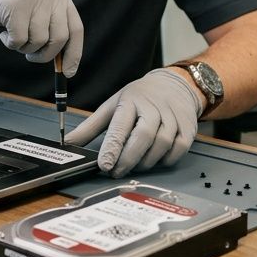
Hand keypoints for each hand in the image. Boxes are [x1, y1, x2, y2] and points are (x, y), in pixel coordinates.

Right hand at [0, 0, 83, 76]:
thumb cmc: (4, 1)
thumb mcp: (34, 7)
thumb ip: (49, 26)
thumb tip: (63, 63)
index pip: (76, 29)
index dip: (73, 54)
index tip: (68, 73)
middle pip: (59, 38)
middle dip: (44, 55)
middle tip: (29, 55)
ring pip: (38, 41)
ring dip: (23, 47)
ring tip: (11, 34)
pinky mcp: (15, 5)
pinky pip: (19, 40)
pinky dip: (10, 43)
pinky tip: (2, 31)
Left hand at [64, 68, 199, 176]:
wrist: (174, 85)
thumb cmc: (139, 97)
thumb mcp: (112, 106)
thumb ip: (90, 126)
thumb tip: (68, 142)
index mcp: (131, 100)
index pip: (120, 125)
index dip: (112, 147)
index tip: (105, 165)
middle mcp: (153, 107)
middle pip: (143, 136)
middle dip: (128, 158)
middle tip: (116, 171)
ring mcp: (173, 116)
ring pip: (162, 144)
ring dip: (146, 161)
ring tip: (133, 165)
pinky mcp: (188, 127)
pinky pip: (178, 149)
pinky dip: (165, 160)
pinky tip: (154, 159)